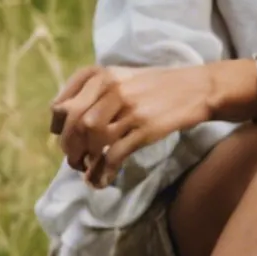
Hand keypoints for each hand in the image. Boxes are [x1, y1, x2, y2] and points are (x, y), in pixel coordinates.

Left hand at [51, 62, 240, 186]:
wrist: (198, 88)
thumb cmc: (156, 86)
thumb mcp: (122, 78)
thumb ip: (94, 93)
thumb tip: (63, 122)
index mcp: (101, 75)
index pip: (63, 104)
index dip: (58, 126)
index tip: (61, 137)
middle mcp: (111, 88)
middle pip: (75, 123)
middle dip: (70, 147)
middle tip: (74, 160)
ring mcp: (129, 108)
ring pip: (92, 137)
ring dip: (85, 159)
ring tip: (86, 169)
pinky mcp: (145, 128)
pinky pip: (115, 153)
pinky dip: (104, 170)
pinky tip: (103, 180)